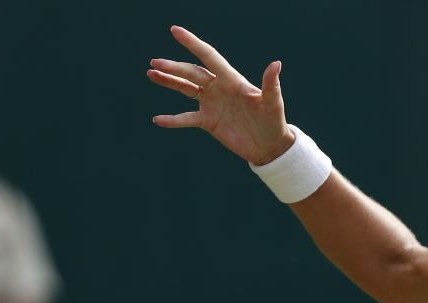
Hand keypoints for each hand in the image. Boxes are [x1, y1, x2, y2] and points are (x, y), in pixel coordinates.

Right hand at [148, 26, 295, 164]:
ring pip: (186, 89)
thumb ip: (271, 84)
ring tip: (151, 74)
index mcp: (232, 80)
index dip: (193, 43)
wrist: (270, 146)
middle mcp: (219, 88)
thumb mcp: (272, 104)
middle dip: (174, 67)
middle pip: (192, 73)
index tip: (175, 31)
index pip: (209, 57)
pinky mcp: (209, 122)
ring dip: (169, 82)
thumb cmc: (274, 122)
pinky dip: (172, 120)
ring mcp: (212, 105)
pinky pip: (186, 119)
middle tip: (155, 63)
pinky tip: (158, 119)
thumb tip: (276, 63)